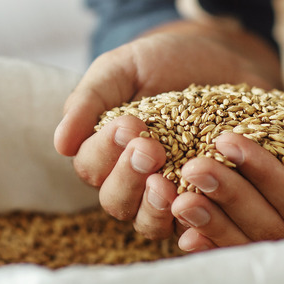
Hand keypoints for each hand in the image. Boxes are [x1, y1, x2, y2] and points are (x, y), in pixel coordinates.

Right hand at [53, 20, 281, 236]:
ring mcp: (170, 195)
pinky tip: (201, 206)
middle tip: (150, 149)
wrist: (223, 57)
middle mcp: (132, 180)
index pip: (90, 165)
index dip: (104, 150)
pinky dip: (195, 223)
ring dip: (153, 209)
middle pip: (115, 200)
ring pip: (148, 223)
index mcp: (105, 150)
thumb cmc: (164, 61)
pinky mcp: (208, 201)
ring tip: (166, 186)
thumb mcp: (122, 68)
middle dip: (128, 177)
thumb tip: (60, 144)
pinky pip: (196, 226)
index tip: (128, 124)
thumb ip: (89, 100)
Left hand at [172, 62, 283, 250]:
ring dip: (210, 216)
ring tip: (174, 196)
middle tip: (192, 168)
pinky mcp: (270, 212)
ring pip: (248, 232)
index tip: (227, 144)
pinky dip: (209, 227)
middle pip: (269, 225)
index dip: (262, 176)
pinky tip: (177, 222)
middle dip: (227, 196)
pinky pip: (239, 228)